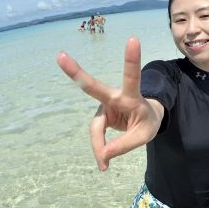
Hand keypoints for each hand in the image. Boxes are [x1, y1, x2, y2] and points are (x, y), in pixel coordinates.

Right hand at [56, 37, 163, 170]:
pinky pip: (97, 137)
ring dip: (100, 148)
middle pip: (93, 87)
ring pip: (96, 130)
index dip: (131, 59)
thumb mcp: (144, 136)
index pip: (131, 77)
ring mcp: (104, 105)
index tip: (133, 39)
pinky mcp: (99, 115)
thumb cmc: (148, 122)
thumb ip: (123, 145)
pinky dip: (101, 150)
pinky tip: (104, 163)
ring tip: (104, 167)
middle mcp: (114, 97)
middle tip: (60, 56)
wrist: (147, 118)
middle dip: (75, 72)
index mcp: (132, 96)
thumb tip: (102, 155)